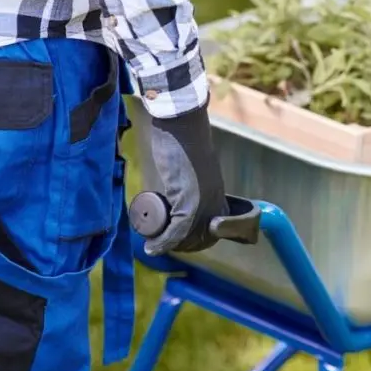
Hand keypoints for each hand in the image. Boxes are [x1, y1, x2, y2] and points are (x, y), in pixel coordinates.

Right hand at [141, 100, 228, 255]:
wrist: (180, 124)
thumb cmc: (182, 140)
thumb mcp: (191, 168)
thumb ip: (190, 179)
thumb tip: (174, 191)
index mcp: (218, 195)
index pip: (213, 231)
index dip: (195, 240)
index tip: (177, 241)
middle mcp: (215, 202)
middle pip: (201, 238)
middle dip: (181, 246)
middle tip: (161, 243)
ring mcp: (205, 203)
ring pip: (188, 238)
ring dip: (169, 246)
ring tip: (153, 243)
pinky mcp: (190, 201)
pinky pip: (178, 231)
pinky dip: (163, 242)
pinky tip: (152, 246)